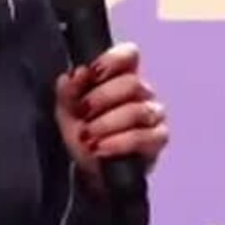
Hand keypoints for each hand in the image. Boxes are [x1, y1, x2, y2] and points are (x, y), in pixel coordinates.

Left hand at [56, 42, 169, 189]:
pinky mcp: (157, 140)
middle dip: (101, 99)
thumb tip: (75, 74)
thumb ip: (69, 91)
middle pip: (132, 84)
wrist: (88, 169)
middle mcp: (141, 92)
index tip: (90, 74)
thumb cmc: (82, 133)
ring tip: (88, 136)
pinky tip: (101, 149)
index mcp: (120, 77)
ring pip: (137, 111)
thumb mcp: (67, 111)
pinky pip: (143, 137)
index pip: (129, 55)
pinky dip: (118, 143)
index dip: (112, 61)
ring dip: (107, 124)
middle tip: (82, 112)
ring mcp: (153, 115)